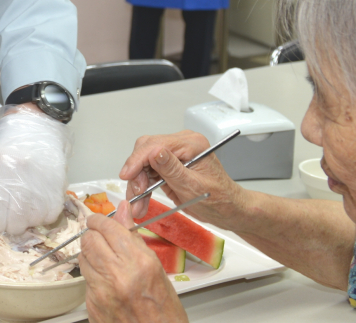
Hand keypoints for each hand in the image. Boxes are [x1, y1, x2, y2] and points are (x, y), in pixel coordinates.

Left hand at [0, 105, 70, 233]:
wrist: (34, 119)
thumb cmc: (7, 139)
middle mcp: (19, 181)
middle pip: (17, 225)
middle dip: (13, 225)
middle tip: (12, 215)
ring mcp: (40, 183)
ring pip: (35, 221)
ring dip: (30, 218)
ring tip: (27, 205)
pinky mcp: (57, 184)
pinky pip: (52, 213)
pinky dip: (45, 213)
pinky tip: (39, 202)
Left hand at [80, 200, 187, 322]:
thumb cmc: (165, 310)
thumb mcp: (157, 269)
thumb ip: (134, 238)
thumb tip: (123, 210)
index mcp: (138, 262)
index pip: (107, 227)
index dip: (101, 220)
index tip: (100, 221)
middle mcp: (117, 275)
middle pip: (89, 239)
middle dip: (93, 235)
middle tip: (101, 238)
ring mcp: (101, 291)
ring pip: (82, 258)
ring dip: (91, 255)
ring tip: (105, 261)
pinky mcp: (91, 305)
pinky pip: (85, 280)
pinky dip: (93, 276)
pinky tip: (106, 282)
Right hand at [118, 131, 246, 228]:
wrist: (229, 211)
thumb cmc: (220, 200)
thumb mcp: (194, 187)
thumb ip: (173, 169)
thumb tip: (155, 153)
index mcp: (191, 144)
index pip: (155, 145)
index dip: (137, 160)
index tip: (126, 176)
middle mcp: (181, 145)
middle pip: (145, 152)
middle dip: (136, 175)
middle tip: (135, 196)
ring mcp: (175, 155)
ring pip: (144, 163)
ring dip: (138, 184)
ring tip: (137, 205)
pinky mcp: (170, 166)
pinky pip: (149, 172)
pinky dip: (143, 187)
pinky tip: (141, 201)